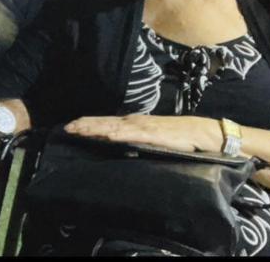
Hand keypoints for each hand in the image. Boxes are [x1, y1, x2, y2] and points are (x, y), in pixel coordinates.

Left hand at [64, 114, 222, 152]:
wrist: (203, 133)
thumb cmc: (179, 137)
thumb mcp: (153, 139)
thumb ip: (137, 141)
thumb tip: (119, 146)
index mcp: (134, 123)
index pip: (107, 122)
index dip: (89, 124)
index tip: (71, 127)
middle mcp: (135, 122)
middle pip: (105, 123)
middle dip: (85, 125)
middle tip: (66, 128)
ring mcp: (143, 127)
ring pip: (114, 127)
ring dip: (95, 128)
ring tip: (79, 130)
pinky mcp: (154, 135)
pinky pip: (133, 134)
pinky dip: (118, 134)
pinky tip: (107, 136)